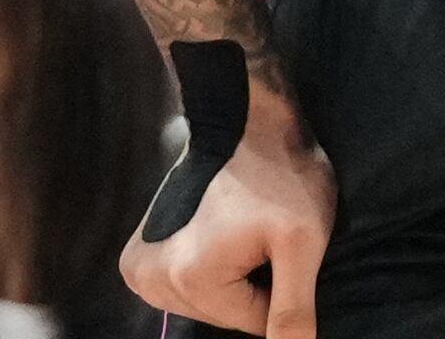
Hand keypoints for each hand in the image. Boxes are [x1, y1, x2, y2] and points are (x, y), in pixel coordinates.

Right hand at [118, 91, 334, 336]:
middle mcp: (152, 278)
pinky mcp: (141, 260)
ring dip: (237, 281)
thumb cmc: (281, 177)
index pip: (258, 326)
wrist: (250, 126)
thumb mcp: (303, 243)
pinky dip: (214, 277)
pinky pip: (190, 294)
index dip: (283, 290)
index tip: (281, 247)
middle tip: (264, 238)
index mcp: (187, 279)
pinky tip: (225, 241)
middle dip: (257, 288)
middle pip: (229, 318)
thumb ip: (293, 310)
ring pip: (213, 307)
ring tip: (245, 234)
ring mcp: (141, 269)